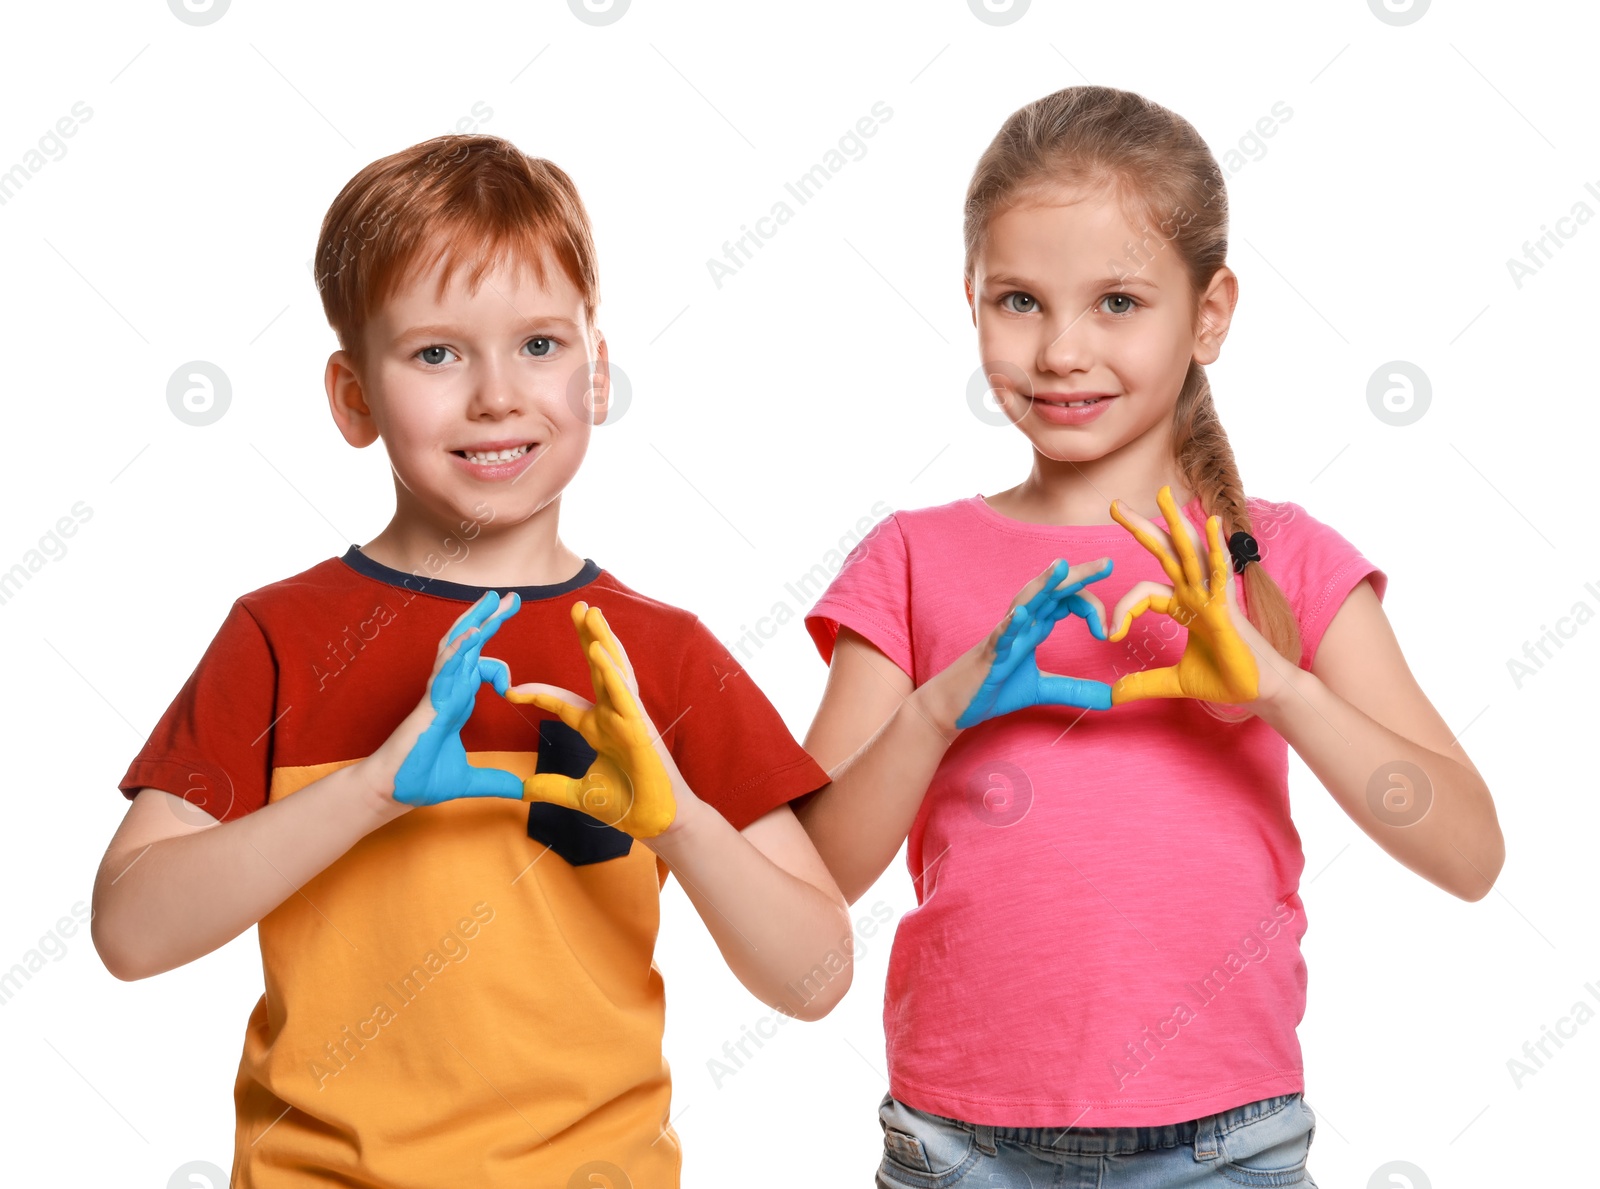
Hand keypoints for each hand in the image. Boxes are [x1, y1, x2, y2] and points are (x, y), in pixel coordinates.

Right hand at [389, 592, 525, 805]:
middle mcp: (446, 690)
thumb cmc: (420, 780)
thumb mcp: (470, 781)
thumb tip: (523, 791)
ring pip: (456, 648)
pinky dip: (460, 649)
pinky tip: (474, 633)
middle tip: (510, 597)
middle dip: (487, 618)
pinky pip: (445, 669)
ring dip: (475, 621)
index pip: (479, 666)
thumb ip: (496, 781)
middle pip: (467, 645)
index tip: (512, 692)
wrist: (393, 792)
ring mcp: (437, 694)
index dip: (500, 671)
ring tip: (494, 599)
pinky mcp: (430, 704)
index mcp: (456, 700)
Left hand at [503, 601, 676, 838]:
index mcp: (598, 727)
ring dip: (602, 639)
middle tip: (576, 607)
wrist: (656, 823)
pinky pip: (624, 694)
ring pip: (614, 671)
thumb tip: (523, 789)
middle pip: (597, 668)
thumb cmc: (626, 804)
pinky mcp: (640, 728)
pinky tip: (600, 650)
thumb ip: (552, 787)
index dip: (537, 694)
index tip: (510, 690)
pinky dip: (612, 671)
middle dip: (587, 637)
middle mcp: (613, 715)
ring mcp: (628, 718)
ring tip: (590, 612)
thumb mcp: (578, 794)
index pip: (563, 702)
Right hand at [922, 557, 1113, 732]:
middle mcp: (1020, 625)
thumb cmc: (990, 690)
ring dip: (1043, 584)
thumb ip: (1075, 690)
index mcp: (1033, 628)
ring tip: (1062, 567)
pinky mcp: (988, 657)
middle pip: (1050, 592)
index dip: (1090, 607)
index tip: (1106, 631)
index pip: (1065, 602)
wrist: (951, 706)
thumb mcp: (1040, 690)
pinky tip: (1022, 614)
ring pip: (1024, 602)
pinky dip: (1010, 624)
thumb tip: (1112, 698)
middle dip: (1077, 575)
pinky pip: (999, 636)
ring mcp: (1002, 638)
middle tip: (1108, 563)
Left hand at [1105, 485, 1260, 704]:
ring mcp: (1213, 595)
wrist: (1259, 692)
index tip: (1109, 635)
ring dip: (1176, 521)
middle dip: (1141, 527)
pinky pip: (1221, 570)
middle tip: (1114, 505)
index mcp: (1183, 605)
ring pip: (1190, 551)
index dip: (1122, 610)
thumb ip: (1143, 684)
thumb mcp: (1174, 682)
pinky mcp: (1228, 605)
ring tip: (1163, 493)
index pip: (1143, 593)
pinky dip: (1216, 546)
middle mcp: (1196, 593)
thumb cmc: (1225, 680)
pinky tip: (1211, 522)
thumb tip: (1113, 696)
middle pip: (1164, 552)